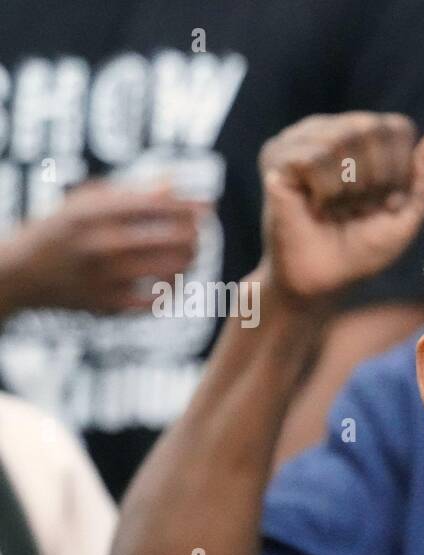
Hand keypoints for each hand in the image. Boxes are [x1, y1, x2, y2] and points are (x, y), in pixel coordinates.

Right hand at [0, 181, 202, 315]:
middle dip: (195, 235)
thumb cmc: (62, 230)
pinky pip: (160, 298)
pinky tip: (170, 279)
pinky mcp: (109, 306)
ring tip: (188, 255)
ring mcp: (104, 278)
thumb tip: (176, 183)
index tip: (208, 208)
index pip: (158, 205)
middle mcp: (99, 244)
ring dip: (189, 261)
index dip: (190, 206)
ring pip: (175, 269)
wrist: (19, 274)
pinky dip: (171, 288)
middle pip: (175, 238)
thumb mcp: (85, 202)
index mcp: (93, 212)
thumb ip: (131, 192)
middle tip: (197, 235)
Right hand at [257, 111, 423, 301]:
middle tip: (357, 209)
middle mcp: (330, 127)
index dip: (398, 172)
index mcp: (363, 134)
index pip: (397, 128)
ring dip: (350, 190)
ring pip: (342, 141)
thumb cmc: (364, 247)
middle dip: (376, 180)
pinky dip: (326, 193)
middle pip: (371, 129)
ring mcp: (300, 138)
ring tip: (336, 210)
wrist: (322, 283)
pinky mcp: (276, 156)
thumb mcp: (408, 209)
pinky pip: (314, 159)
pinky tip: (314, 208)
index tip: (384, 203)